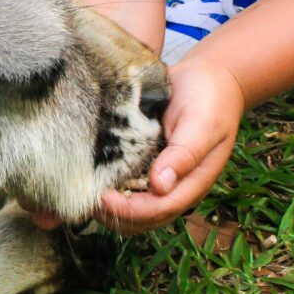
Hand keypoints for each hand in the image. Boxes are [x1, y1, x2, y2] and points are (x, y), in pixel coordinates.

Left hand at [93, 59, 244, 233]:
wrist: (210, 76)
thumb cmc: (210, 99)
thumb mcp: (201, 124)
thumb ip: (185, 155)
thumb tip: (160, 186)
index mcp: (193, 181)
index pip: (160, 209)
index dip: (130, 210)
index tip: (102, 199)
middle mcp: (176, 184)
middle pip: (145, 216)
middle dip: (115, 214)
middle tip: (85, 199)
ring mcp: (161, 174)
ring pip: (134, 205)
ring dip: (110, 206)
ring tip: (83, 192)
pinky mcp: (147, 161)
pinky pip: (129, 184)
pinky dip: (111, 186)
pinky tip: (91, 177)